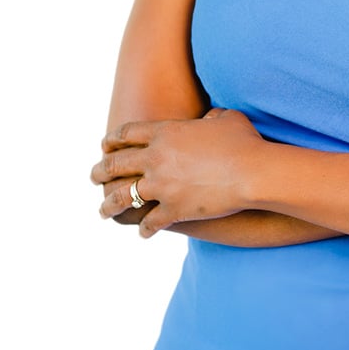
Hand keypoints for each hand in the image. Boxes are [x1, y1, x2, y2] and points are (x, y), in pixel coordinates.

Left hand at [90, 108, 262, 234]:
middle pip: (115, 164)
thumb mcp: (227, 119)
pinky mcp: (173, 210)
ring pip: (123, 196)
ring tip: (103, 210)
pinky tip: (142, 233)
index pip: (126, 134)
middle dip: (100, 171)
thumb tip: (210, 118)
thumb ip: (213, 116)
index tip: (105, 146)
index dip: (112, 140)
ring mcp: (161, 186)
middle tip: (94, 177)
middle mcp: (156, 158)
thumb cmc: (244, 142)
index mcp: (164, 132)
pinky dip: (144, 229)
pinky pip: (150, 222)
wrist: (253, 173)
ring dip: (109, 205)